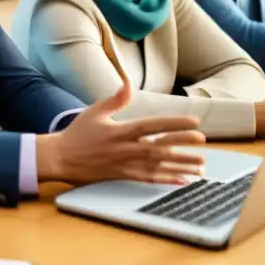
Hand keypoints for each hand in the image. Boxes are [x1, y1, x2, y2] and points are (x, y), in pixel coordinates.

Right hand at [37, 80, 205, 185]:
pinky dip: (167, 180)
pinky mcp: (124, 176)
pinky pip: (150, 179)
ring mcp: (126, 164)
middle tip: (202, 141)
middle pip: (160, 146)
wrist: (61, 158)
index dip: (174, 123)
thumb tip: (128, 84)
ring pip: (159, 165)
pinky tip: (182, 180)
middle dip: (183, 144)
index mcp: (120, 131)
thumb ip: (115, 99)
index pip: (153, 126)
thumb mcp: (94, 112)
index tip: (193, 122)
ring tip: (201, 165)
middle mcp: (126, 149)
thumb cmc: (78, 133)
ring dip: (181, 165)